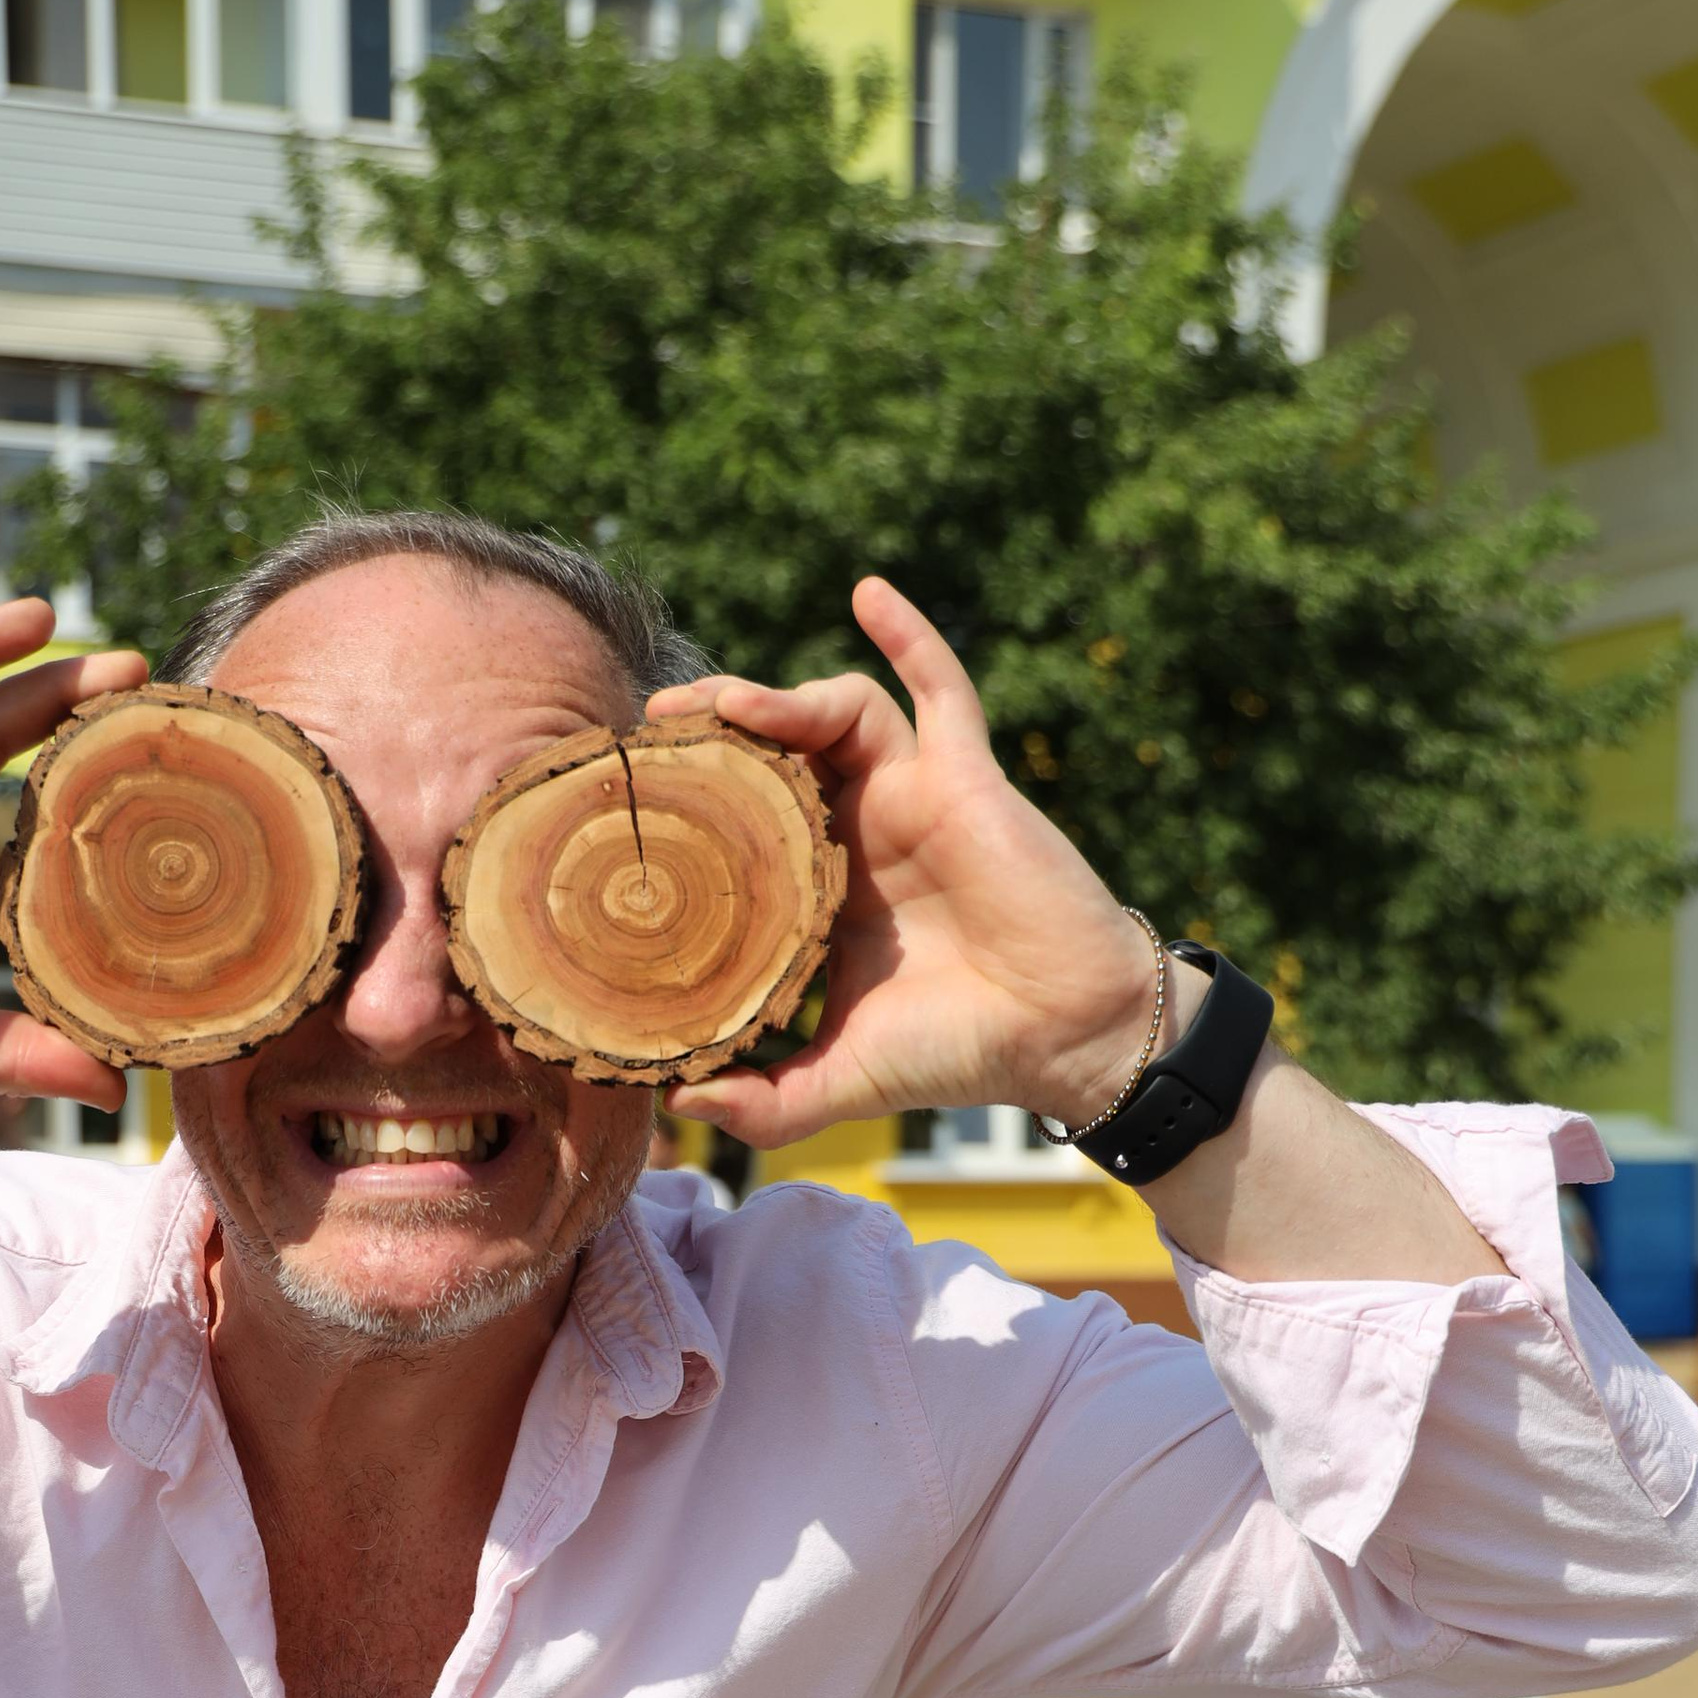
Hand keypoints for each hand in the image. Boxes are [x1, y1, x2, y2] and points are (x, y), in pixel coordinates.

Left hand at [648, 574, 1177, 1150]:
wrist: (1063, 1039)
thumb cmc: (961, 1052)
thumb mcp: (843, 1079)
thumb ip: (767, 1098)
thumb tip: (680, 1103)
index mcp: (826, 887)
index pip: (745, 820)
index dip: (694, 803)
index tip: (633, 801)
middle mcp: (863, 831)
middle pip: (776, 751)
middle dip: (714, 731)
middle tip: (653, 731)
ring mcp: (916, 796)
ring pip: (837, 713)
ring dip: (779, 696)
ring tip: (722, 705)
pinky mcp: (968, 776)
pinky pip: (941, 688)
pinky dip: (909, 635)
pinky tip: (868, 594)